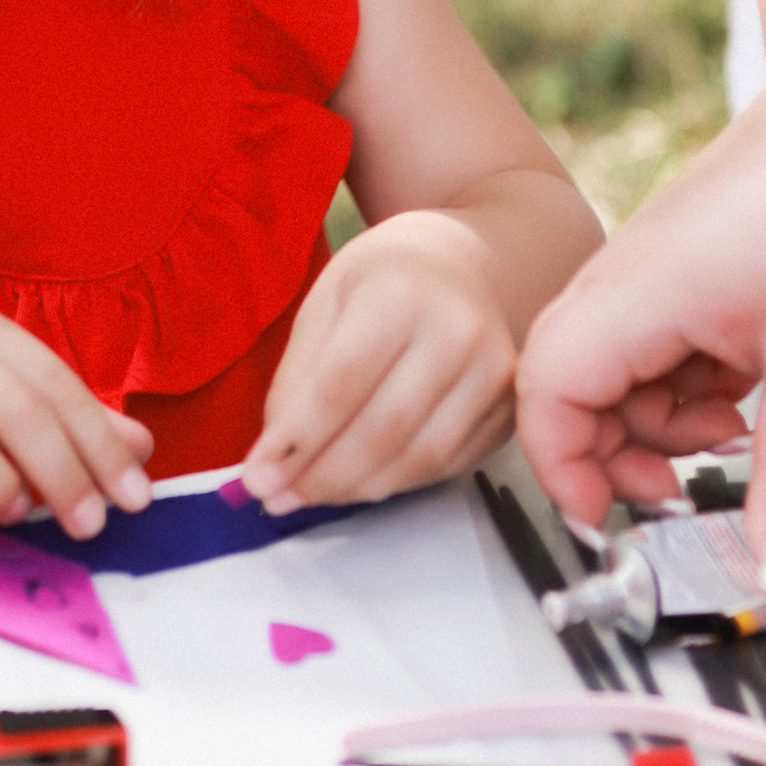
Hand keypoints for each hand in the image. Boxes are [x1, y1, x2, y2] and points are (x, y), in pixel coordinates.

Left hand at [241, 213, 517, 512]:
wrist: (457, 266)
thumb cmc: (380, 280)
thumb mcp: (324, 303)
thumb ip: (297, 378)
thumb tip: (273, 459)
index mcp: (400, 291)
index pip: (340, 384)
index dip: (296, 441)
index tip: (256, 479)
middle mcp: (458, 330)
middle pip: (382, 430)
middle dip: (322, 475)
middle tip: (276, 499)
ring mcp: (495, 372)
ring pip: (419, 458)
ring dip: (357, 489)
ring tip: (311, 494)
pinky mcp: (509, 408)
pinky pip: (447, 465)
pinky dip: (397, 483)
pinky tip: (361, 480)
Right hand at [516, 77, 765, 586]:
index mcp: (632, 298)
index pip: (544, 398)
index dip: (563, 470)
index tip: (613, 519)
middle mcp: (619, 284)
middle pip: (571, 393)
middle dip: (620, 455)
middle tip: (685, 492)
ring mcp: (643, 278)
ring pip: (616, 378)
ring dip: (663, 425)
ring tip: (740, 435)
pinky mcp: (672, 275)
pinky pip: (652, 352)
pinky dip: (686, 389)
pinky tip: (748, 395)